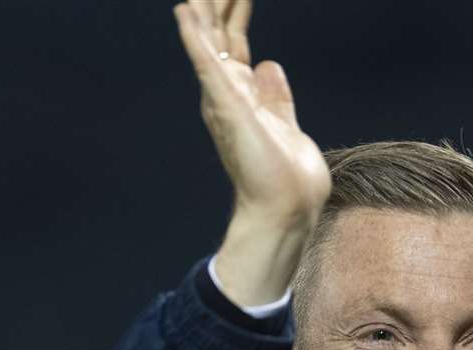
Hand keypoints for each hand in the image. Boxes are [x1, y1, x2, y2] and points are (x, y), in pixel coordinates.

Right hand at [174, 1, 330, 304]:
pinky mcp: (226, 104)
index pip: (236, 41)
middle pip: (219, 32)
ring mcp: (223, 97)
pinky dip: (194, 36)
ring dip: (203, 7)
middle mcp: (227, 92)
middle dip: (217, 1)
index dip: (236, 10)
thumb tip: (270, 65)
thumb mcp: (283, 122)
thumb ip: (275, 95)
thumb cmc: (287, 175)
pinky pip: (206, 62)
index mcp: (242, 94)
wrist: (288, 206)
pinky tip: (184, 9)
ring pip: (209, 38)